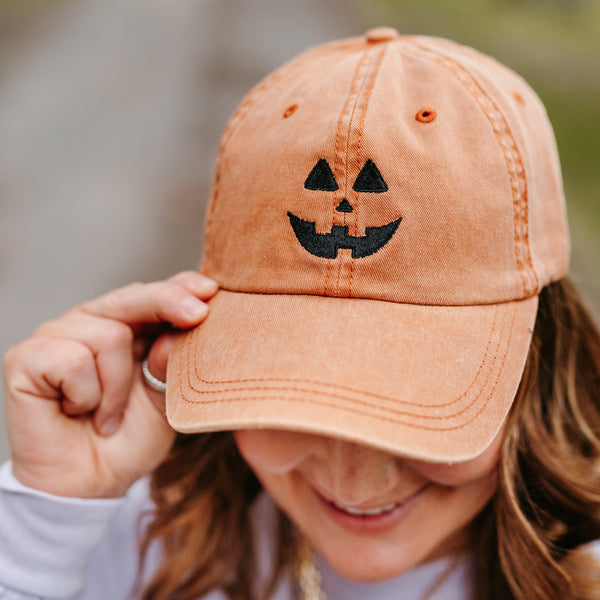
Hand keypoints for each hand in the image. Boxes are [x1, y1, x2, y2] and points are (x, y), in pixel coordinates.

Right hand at [3, 271, 217, 497]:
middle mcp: (90, 323)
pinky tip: (79, 412)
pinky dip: (87, 395)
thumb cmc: (128, 438)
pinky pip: (73, 360)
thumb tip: (181, 328)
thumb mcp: (165, 398)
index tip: (210, 291)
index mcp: (125, 327)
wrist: (90, 485)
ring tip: (108, 415)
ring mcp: (56, 337)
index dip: (180, 288)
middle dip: (167, 303)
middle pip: (131, 297)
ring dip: (118, 385)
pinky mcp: (26, 358)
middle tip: (196, 314)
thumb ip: (171, 362)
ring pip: (108, 333)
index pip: (153, 294)